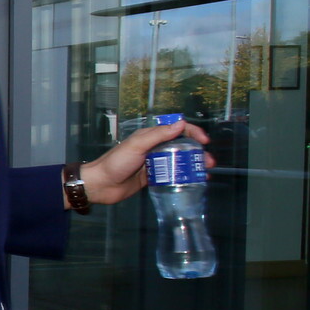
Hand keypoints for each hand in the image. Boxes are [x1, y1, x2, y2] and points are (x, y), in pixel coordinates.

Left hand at [78, 119, 213, 205]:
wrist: (101, 185)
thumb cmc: (116, 163)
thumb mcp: (137, 145)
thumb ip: (158, 135)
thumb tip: (180, 123)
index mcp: (150, 136)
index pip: (176, 129)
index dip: (192, 132)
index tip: (204, 142)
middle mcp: (153, 148)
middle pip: (181, 146)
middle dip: (197, 152)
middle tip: (209, 162)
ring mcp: (153, 163)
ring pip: (178, 161)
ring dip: (193, 165)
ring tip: (206, 173)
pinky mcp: (152, 177)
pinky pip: (171, 175)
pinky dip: (183, 176)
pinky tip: (194, 181)